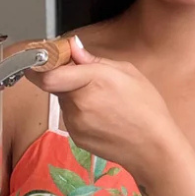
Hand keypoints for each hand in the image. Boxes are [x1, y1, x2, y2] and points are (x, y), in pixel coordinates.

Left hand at [25, 36, 177, 177]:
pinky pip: (70, 117)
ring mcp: (75, 123)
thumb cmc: (147, 108)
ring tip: (102, 102)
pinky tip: (102, 117)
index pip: (48, 75)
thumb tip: (73, 47)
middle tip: (85, 79)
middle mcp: (79, 103)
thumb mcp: (127, 72)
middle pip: (55, 85)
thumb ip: (94, 60)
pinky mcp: (75, 137)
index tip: (43, 60)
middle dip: (64, 78)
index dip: (41, 66)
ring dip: (74, 96)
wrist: (153, 148)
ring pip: (63, 101)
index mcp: (93, 81)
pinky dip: (80, 113)